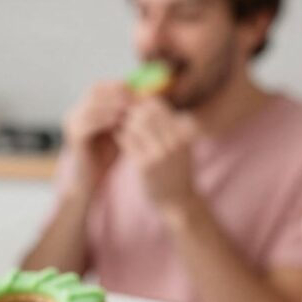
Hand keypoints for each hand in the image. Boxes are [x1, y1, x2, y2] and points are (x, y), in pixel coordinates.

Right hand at [62, 81, 130, 190]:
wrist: (89, 180)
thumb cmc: (106, 156)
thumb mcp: (118, 129)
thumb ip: (125, 112)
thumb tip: (146, 94)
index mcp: (83, 108)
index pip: (100, 86)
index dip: (119, 85)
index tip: (139, 91)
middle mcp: (75, 112)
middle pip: (95, 90)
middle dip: (118, 92)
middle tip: (136, 97)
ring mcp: (72, 123)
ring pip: (94, 104)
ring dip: (114, 104)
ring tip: (132, 108)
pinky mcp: (74, 136)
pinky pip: (90, 122)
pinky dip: (106, 119)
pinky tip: (120, 122)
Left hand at [117, 96, 197, 212]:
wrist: (180, 201)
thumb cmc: (177, 170)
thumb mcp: (180, 143)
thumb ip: (168, 124)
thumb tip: (146, 101)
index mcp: (184, 129)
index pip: (157, 104)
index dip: (141, 103)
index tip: (131, 108)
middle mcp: (175, 138)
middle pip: (144, 111)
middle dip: (130, 111)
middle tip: (119, 114)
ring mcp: (160, 151)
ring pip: (134, 123)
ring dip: (123, 122)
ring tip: (117, 124)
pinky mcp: (145, 164)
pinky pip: (126, 141)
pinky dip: (119, 135)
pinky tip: (116, 137)